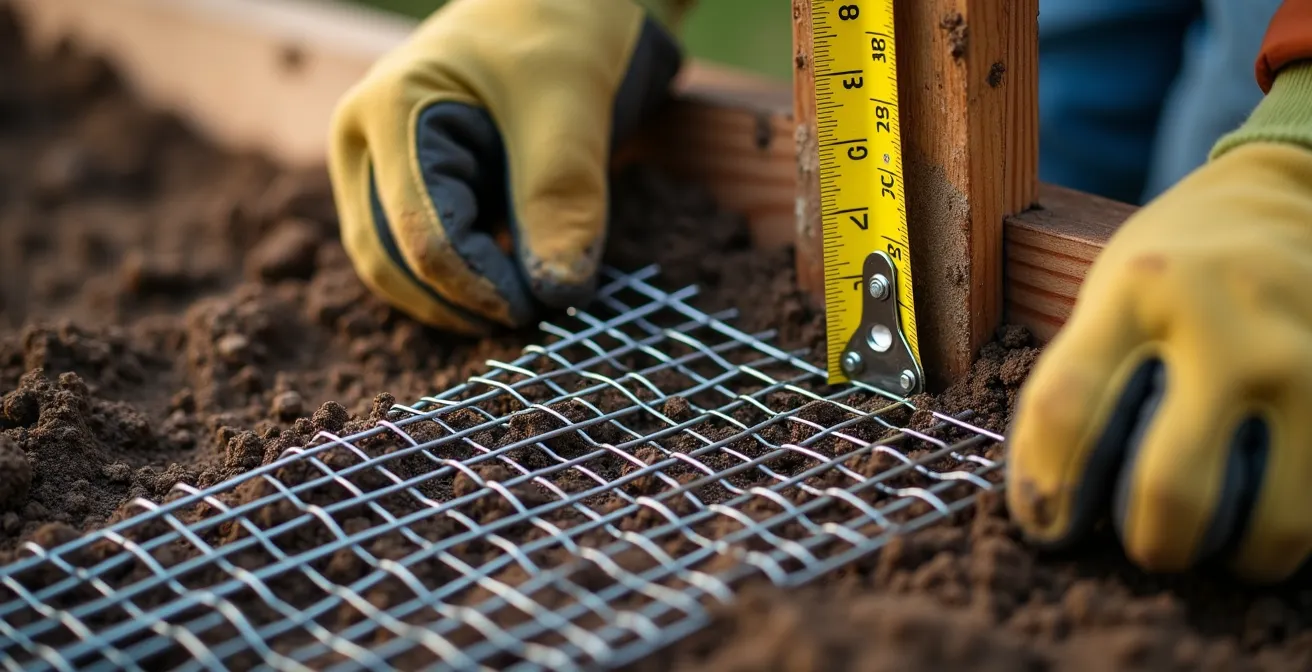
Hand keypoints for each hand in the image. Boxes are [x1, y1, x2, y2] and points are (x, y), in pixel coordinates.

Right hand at [327, 0, 681, 332]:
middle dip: (459, 302)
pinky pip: (413, 250)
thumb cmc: (558, 29)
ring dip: (452, 300)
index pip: (421, 235)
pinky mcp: (399, 182)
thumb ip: (561, 197)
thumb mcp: (571, 106)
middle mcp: (362, 140)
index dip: (480, 288)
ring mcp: (374, 163)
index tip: (542, 309)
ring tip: (524, 304)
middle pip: (389, 260)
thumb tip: (558, 294)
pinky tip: (509, 281)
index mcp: (388, 111)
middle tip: (535, 319)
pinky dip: (456, 279)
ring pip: (392, 265)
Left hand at [1005, 142, 1311, 582]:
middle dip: (1150, 545)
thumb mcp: (1107, 296)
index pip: (1066, 411)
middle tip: (1145, 545)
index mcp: (1136, 292)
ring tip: (1216, 543)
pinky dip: (1290, 531)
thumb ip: (1078, 382)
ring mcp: (1304, 357)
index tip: (1045, 526)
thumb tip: (1045, 507)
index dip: (1043, 491)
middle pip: (1170, 487)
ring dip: (1235, 557)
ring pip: (1271, 520)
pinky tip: (1267, 516)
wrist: (1283, 200)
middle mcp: (1225, 325)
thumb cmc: (1173, 267)